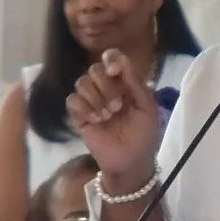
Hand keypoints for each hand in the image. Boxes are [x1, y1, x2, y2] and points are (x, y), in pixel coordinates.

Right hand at [65, 49, 158, 184]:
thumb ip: (135, 83)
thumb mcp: (147, 108)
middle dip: (106, 86)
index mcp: (124, 83)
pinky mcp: (79, 116)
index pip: (112, 59)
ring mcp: (91, 102)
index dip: (111, 59)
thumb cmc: (143, 135)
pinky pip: (72, 100)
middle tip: (117, 106)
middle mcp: (105, 88)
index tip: (115, 70)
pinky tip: (95, 121)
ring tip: (107, 116)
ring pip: (81, 82)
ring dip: (96, 98)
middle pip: (94, 69)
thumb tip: (123, 59)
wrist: (130, 162)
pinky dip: (83, 108)